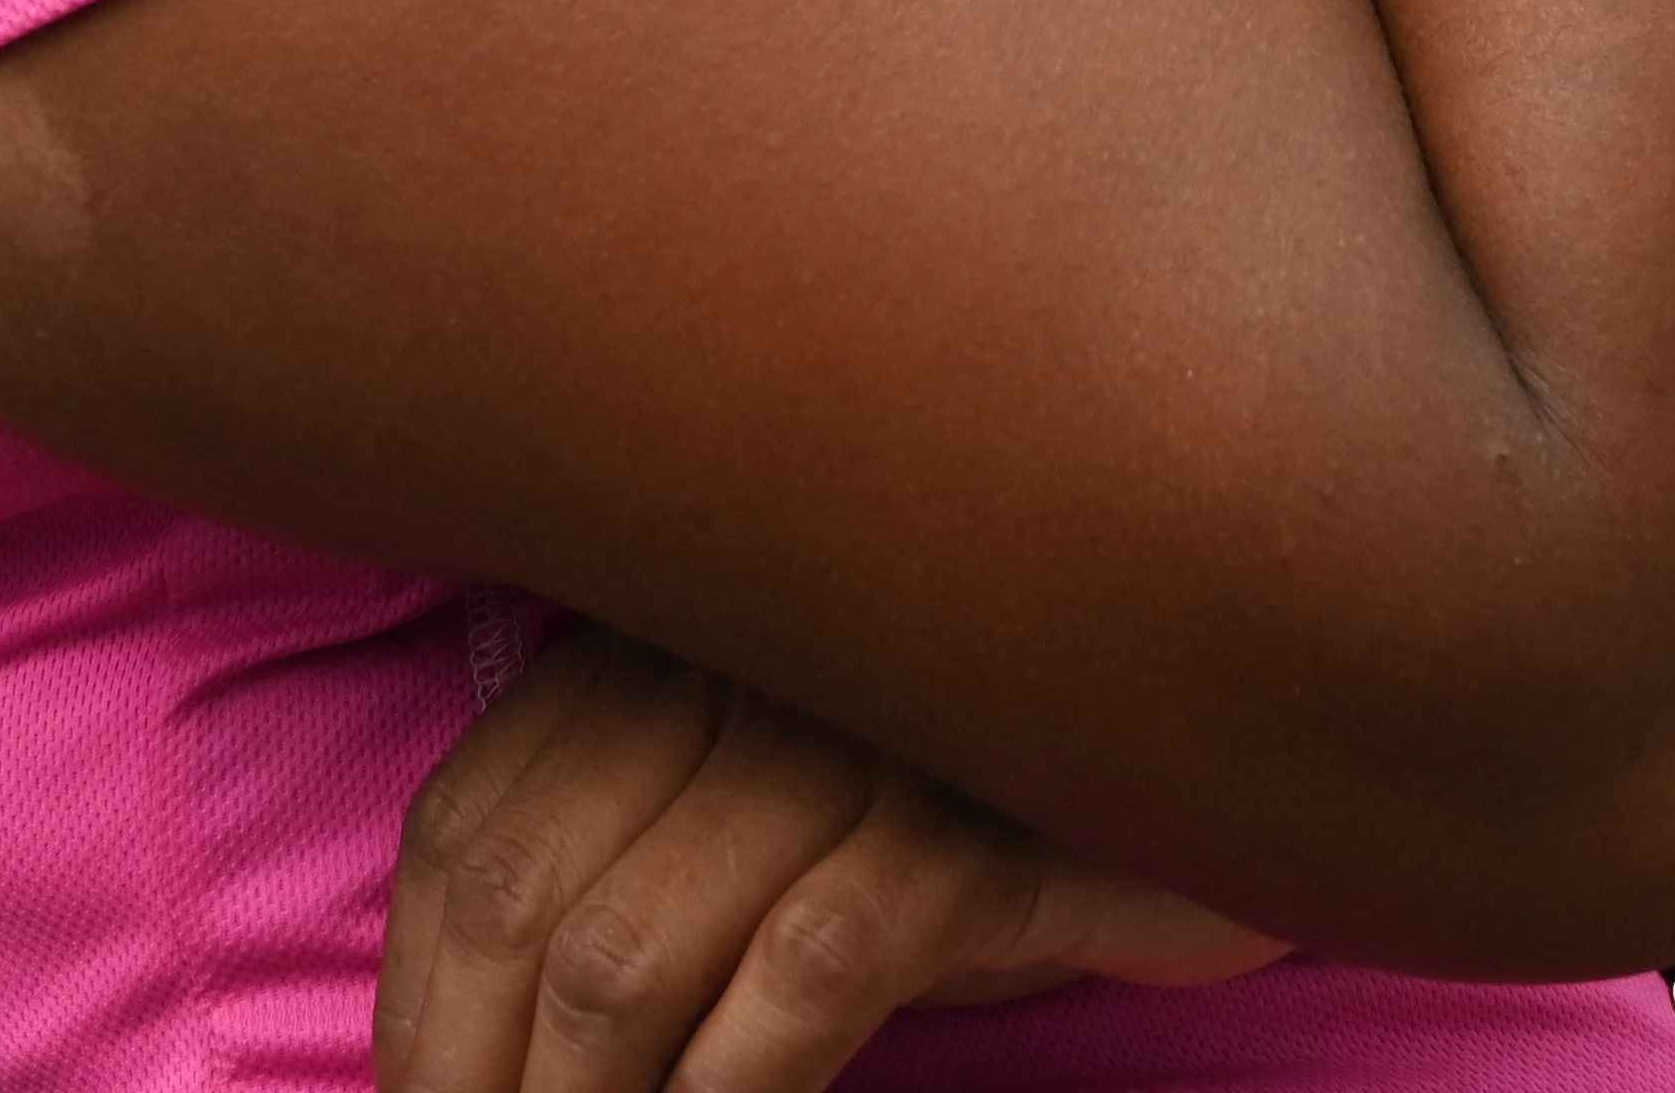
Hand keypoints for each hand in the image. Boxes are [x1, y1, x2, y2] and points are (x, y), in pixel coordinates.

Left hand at [379, 627, 1275, 1092]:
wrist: (1256, 727)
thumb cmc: (1000, 800)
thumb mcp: (798, 808)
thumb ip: (658, 862)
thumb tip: (504, 1055)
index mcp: (673, 627)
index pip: (468, 823)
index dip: (419, 1007)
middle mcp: (746, 648)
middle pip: (518, 895)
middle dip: (473, 1088)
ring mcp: (857, 729)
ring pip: (625, 956)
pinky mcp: (974, 817)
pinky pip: (798, 977)